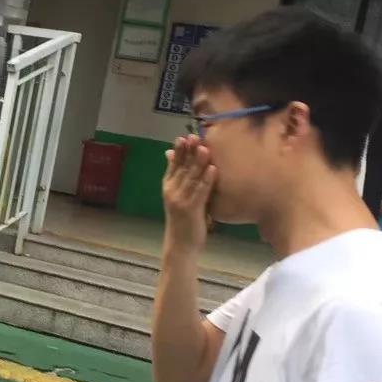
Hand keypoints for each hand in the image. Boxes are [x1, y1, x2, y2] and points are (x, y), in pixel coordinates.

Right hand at [162, 135, 214, 250]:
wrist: (180, 245)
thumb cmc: (183, 219)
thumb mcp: (177, 195)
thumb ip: (177, 175)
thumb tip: (170, 154)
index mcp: (168, 186)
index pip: (173, 164)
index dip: (179, 150)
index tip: (185, 137)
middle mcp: (172, 191)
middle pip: (182, 168)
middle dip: (189, 152)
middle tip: (196, 137)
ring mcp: (180, 200)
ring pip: (191, 177)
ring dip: (198, 162)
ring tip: (205, 148)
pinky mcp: (191, 209)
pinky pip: (200, 191)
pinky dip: (207, 180)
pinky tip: (213, 169)